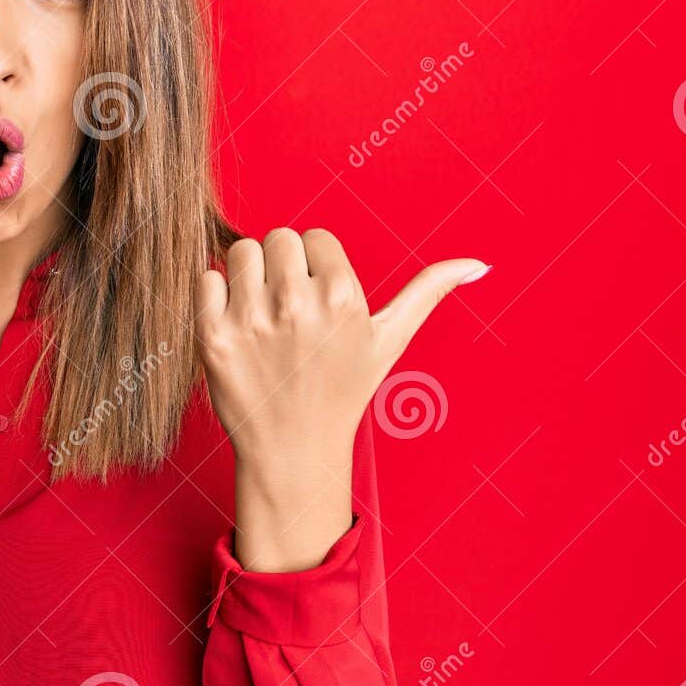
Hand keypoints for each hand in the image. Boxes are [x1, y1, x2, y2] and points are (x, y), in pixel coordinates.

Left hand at [192, 227, 487, 569]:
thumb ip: (428, 292)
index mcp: (343, 297)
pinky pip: (206, 278)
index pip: (314, 237)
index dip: (313, 267)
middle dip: (282, 267)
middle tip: (288, 311)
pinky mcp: (214, 337)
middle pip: (277, 239)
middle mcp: (297, 305)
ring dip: (248, 276)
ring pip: (241, 252)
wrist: (293, 448)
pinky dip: (215, 294)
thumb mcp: (388, 340)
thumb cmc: (342, 389)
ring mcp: (252, 321)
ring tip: (262, 315)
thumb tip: (478, 263)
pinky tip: (236, 326)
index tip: (317, 302)